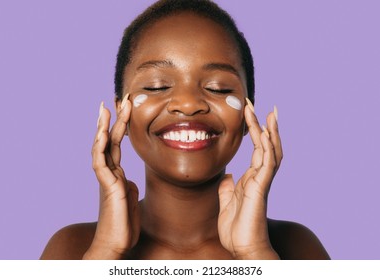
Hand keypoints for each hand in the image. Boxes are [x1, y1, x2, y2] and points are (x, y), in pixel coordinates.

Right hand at [84, 95, 139, 258]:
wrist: (116, 243)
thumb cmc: (123, 224)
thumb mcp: (130, 199)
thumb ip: (127, 185)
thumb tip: (127, 178)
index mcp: (117, 174)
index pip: (118, 144)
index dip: (121, 126)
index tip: (125, 108)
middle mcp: (110, 173)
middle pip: (111, 140)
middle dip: (115, 119)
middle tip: (119, 98)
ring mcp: (107, 179)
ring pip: (102, 148)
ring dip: (104, 127)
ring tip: (105, 108)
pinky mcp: (107, 187)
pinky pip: (100, 163)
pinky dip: (99, 147)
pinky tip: (102, 133)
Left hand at [218, 99, 281, 258]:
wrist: (243, 247)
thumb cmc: (236, 227)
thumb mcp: (227, 201)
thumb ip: (229, 186)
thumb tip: (228, 175)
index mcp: (252, 178)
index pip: (257, 149)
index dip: (256, 131)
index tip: (252, 114)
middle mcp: (260, 177)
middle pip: (267, 145)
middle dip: (264, 125)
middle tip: (261, 106)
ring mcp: (262, 181)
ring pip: (270, 150)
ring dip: (269, 131)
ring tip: (268, 112)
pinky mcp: (261, 188)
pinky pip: (267, 163)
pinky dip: (268, 147)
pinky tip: (265, 133)